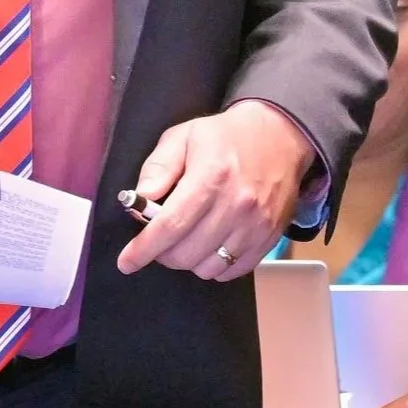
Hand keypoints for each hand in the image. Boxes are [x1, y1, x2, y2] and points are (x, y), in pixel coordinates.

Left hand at [116, 101, 315, 281]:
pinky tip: (209, 246)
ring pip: (207, 267)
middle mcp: (236, 204)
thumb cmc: (226, 136)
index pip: (171, 225)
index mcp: (211, 176)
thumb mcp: (184, 136)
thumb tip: (140, 199)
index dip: (143, 248)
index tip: (127, 261)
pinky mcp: (269, 237)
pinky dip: (214, 266)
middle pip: (186, 253)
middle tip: (160, 238)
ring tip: (187, 239)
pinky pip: (232, 271)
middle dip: (162, 252)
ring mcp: (255, 225)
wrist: (281, 136)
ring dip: (189, 260)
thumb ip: (158, 167)